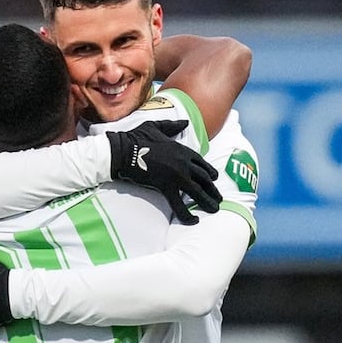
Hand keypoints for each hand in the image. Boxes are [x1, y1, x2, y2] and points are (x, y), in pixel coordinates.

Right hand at [106, 120, 220, 224]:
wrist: (123, 150)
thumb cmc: (136, 137)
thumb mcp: (156, 126)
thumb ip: (172, 125)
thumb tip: (184, 122)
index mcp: (182, 150)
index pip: (201, 163)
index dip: (209, 172)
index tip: (213, 179)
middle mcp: (184, 163)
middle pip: (204, 179)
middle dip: (213, 189)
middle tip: (218, 198)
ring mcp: (177, 176)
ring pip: (198, 192)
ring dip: (208, 202)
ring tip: (214, 209)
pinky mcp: (167, 187)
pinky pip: (180, 204)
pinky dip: (187, 214)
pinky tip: (194, 220)